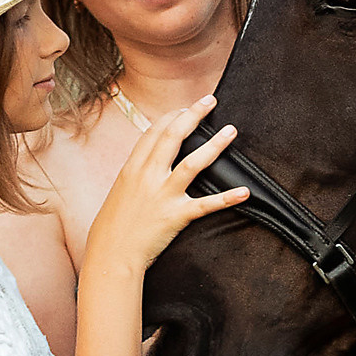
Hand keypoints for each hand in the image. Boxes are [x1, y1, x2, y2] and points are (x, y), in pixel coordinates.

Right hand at [85, 97, 247, 277]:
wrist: (111, 254)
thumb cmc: (114, 225)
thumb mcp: (121, 190)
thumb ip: (137, 172)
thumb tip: (151, 160)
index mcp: (132, 168)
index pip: (153, 132)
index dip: (171, 116)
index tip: (184, 108)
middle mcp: (147, 177)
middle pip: (173, 137)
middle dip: (193, 115)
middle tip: (210, 101)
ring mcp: (162, 195)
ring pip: (193, 163)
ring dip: (214, 145)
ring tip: (231, 131)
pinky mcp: (176, 216)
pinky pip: (205, 205)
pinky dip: (226, 198)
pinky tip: (244, 191)